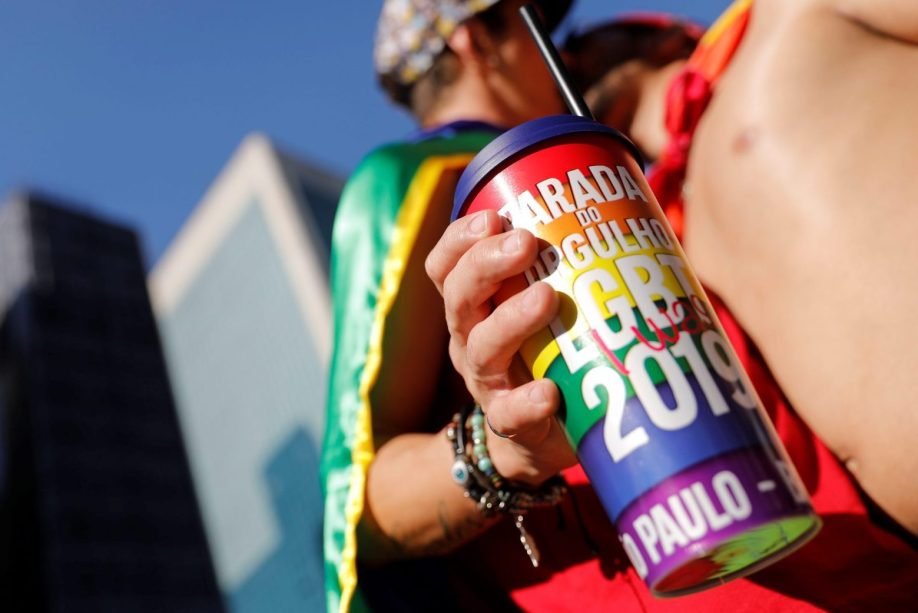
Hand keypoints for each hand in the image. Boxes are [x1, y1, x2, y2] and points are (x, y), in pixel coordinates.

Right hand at [426, 210, 577, 484]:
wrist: (542, 436)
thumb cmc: (552, 353)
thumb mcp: (547, 308)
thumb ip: (571, 267)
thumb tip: (640, 212)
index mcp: (475, 306)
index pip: (447, 266)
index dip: (460, 240)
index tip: (493, 217)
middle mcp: (470, 339)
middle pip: (458, 296)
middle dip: (486, 264)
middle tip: (525, 243)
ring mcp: (486, 382)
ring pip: (481, 348)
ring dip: (510, 320)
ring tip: (546, 297)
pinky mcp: (510, 424)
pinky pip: (508, 415)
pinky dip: (526, 403)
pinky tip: (548, 392)